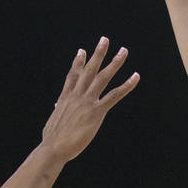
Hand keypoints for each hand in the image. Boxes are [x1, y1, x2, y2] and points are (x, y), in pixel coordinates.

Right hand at [42, 38, 138, 162]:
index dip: (78, 62)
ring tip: (123, 51)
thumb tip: (57, 107)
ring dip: (114, 63)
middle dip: (97, 54)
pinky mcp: (97, 111)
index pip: (73, 75)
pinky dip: (126, 85)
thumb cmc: (52, 139)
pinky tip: (135, 77)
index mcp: (66, 98)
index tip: (81, 51)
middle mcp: (77, 95)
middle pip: (89, 70)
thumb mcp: (53, 121)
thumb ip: (58, 112)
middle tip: (104, 40)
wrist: (54, 147)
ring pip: (103, 77)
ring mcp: (87, 101)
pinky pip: (115, 95)